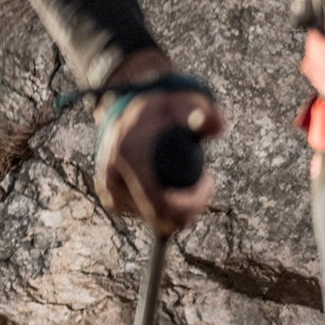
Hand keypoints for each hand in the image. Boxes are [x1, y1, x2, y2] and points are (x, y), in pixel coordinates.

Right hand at [94, 50, 226, 235]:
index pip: (161, 203)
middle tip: (205, 184)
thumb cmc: (161, 108)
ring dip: (178, 210)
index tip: (209, 181)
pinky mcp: (109, 196)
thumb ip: (203, 113)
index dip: (192, 203)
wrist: (127, 111)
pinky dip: (162, 210)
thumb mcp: (184, 104)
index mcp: (128, 153)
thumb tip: (216, 124)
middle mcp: (112, 173)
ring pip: (153, 220)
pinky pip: (143, 215)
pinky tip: (172, 190)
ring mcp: (108, 187)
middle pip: (159, 217)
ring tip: (190, 182)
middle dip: (190, 210)